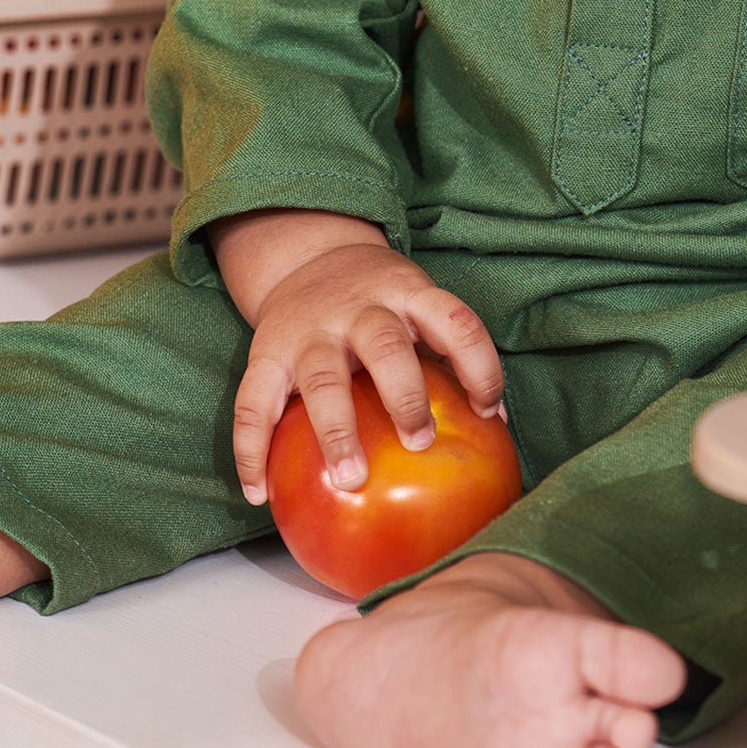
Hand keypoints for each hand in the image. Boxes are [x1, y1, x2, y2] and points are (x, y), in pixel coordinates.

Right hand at [223, 228, 503, 508]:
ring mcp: (308, 330)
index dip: (478, 366)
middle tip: (419, 443)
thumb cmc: (380, 301)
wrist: (308, 255)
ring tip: (350, 477)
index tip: (487, 411)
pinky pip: (252, 403)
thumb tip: (495, 426)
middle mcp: (357, 309)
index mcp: (406, 294)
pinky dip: (251, 451)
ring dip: (336, 429)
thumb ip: (448, 353)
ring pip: (321, 376)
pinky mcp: (266, 353)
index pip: (454, 322)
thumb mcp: (417, 304)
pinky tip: (260, 493)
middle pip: (384, 345)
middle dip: (403, 395)